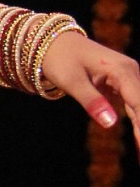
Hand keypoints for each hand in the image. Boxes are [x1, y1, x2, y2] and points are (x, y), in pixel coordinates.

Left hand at [41, 32, 139, 148]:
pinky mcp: (123, 86)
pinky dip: (137, 124)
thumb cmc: (61, 60)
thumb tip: (111, 124)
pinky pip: (135, 107)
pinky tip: (139, 142)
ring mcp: (129, 79)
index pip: (139, 103)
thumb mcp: (72, 82)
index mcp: (122, 70)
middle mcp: (131, 73)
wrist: (54, 44)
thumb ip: (92, 102)